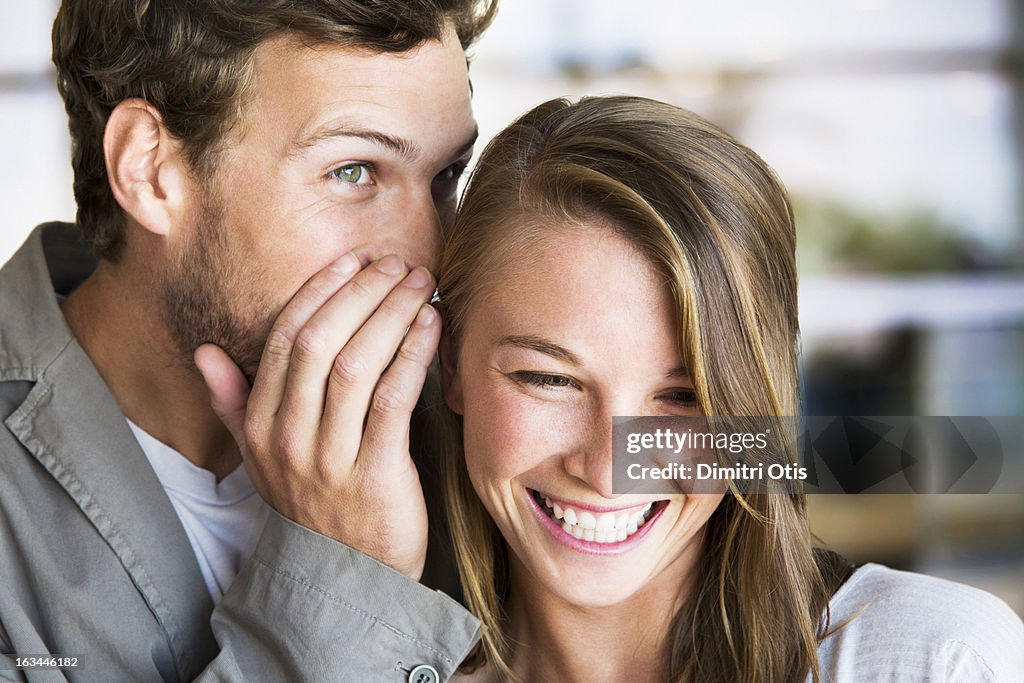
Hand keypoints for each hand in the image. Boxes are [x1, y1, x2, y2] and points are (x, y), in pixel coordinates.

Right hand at [194, 252, 439, 578]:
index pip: (283, 341)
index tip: (352, 261)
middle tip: (397, 263)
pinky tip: (431, 327)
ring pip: (356, 366)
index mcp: (262, 426)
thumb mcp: (261, 458)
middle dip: (360, 293)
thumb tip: (204, 353)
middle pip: (319, 344)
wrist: (345, 576)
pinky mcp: (376, 476)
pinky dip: (412, 355)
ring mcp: (331, 459)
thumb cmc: (312, 504)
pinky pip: (393, 400)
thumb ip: (234, 403)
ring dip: (390, 315)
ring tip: (420, 285)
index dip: (319, 294)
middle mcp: (290, 439)